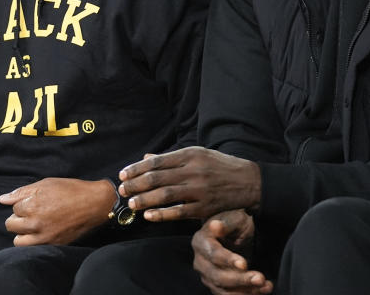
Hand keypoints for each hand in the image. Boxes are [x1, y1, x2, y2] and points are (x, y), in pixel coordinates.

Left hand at [0, 177, 114, 245]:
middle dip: (19, 218)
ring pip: (17, 240)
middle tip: (34, 212)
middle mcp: (35, 222)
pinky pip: (31, 248)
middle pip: (11, 224)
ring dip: (22, 232)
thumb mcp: (47, 184)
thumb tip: (1, 199)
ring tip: (34, 225)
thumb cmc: (72, 190)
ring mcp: (43, 236)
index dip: (24, 203)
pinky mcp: (52, 244)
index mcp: (32, 204)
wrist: (95, 204)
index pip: (14, 208)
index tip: (36, 201)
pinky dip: (32, 241)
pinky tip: (41, 232)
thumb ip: (22, 192)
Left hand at [118, 147, 260, 221]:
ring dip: (144, 200)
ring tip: (131, 204)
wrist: (248, 181)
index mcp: (190, 154)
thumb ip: (171, 158)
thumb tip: (146, 158)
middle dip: (135, 185)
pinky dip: (161, 214)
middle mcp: (193, 170)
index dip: (136, 169)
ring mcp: (199, 190)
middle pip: (157, 178)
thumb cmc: (220, 166)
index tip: (123, 175)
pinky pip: (178, 212)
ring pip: (164, 195)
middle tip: (122, 190)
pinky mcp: (204, 207)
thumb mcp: (198, 154)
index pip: (156, 162)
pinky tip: (149, 216)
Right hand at [192, 209, 271, 294]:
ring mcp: (207, 276)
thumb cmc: (234, 223)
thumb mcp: (234, 219)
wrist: (236, 233)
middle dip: (240, 279)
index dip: (228, 260)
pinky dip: (247, 293)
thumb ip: (226, 224)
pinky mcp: (217, 286)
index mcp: (201, 242)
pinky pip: (230, 294)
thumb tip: (215, 225)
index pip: (213, 254)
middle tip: (260, 278)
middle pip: (217, 276)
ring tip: (264, 285)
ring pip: (224, 289)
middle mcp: (200, 262)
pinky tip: (264, 288)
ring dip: (245, 290)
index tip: (244, 264)